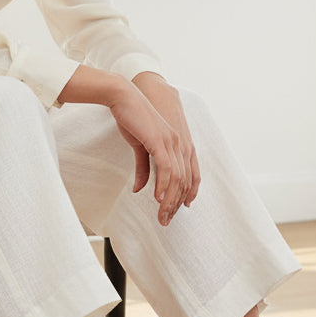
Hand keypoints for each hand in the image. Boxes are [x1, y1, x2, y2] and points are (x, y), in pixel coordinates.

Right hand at [109, 79, 196, 225]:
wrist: (124, 98)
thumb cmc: (132, 118)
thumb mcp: (139, 146)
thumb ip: (143, 168)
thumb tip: (140, 189)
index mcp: (179, 143)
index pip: (191, 174)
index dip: (189, 193)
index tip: (180, 209)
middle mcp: (180, 143)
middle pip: (185, 181)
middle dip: (176, 203)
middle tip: (166, 219)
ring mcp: (172, 142)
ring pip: (177, 178)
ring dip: (170, 200)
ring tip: (162, 215)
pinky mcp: (160, 141)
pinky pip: (166, 169)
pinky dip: (164, 185)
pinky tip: (158, 199)